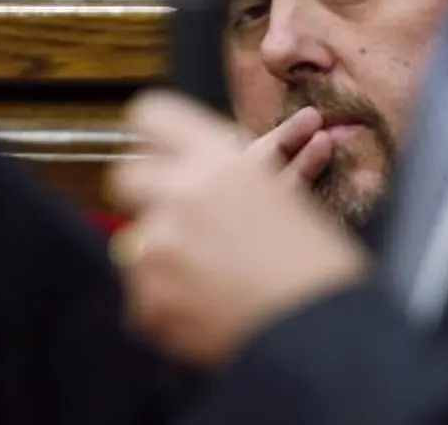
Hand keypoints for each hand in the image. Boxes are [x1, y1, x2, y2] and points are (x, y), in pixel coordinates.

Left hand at [109, 93, 367, 365]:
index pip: (154, 116)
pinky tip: (204, 308)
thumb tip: (193, 183)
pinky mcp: (149, 294)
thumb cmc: (316, 269)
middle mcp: (183, 193)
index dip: (154, 133)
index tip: (158, 150)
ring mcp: (161, 245)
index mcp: (220, 161)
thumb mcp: (284, 202)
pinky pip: (140, 291)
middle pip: (128, 176)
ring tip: (212, 280)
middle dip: (147, 196)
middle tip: (177, 218)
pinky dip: (166, 301)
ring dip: (164, 257)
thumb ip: (240, 183)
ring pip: (136, 240)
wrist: (318, 332)